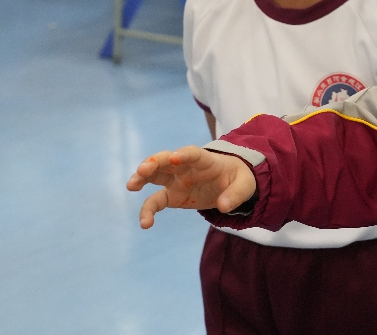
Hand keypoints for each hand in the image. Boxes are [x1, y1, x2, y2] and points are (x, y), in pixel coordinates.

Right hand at [126, 146, 256, 229]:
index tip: (173, 158)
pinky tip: (145, 224)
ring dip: (142, 178)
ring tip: (131, 185)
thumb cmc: (238, 178)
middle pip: (166, 160)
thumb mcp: (245, 185)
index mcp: (206, 160)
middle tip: (143, 169)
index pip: (193, 154)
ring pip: (155, 175)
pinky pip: (156, 201)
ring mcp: (176, 180)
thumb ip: (236, 194)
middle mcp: (186, 167)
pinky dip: (148, 211)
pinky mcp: (171, 195)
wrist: (231, 183)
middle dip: (154, 162)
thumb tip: (224, 207)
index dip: (183, 155)